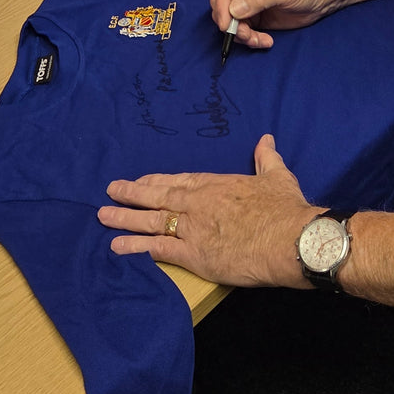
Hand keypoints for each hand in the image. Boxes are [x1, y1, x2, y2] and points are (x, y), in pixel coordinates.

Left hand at [97, 133, 320, 287]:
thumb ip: (266, 157)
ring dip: (125, 219)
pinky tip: (117, 248)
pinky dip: (136, 248)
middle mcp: (197, 204)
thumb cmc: (285, 208)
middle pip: (158, 197)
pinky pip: (158, 250)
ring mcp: (192, 229)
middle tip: (110, 191)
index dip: (156, 181)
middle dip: (132, 194)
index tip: (140, 181)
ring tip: (103, 217)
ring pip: (151, 222)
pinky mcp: (194, 255)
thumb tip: (266, 138)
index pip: (178, 180)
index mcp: (215, 184)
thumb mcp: (277, 176)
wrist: (290, 239)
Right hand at [209, 0, 327, 50]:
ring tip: (259, 40)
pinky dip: (249, 39)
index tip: (226, 24)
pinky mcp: (253, 18)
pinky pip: (241, 31)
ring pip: (230, 21)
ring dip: (241, 35)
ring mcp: (247, 2)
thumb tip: (234, 9)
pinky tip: (265, 41)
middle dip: (231, 23)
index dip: (222, 4)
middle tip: (246, 35)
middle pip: (222, 4)